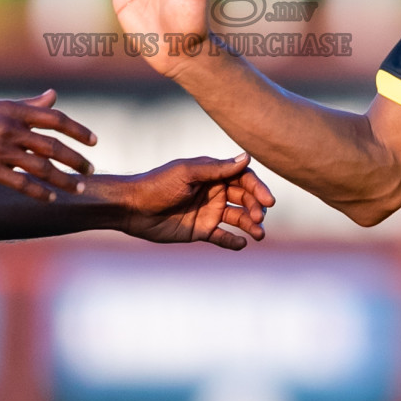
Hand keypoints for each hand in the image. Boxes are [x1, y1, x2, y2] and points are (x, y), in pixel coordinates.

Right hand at [0, 89, 96, 202]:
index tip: (94, 142)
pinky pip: (21, 183)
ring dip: (64, 179)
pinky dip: (39, 192)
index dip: (78, 130)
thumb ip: (28, 105)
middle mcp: (11, 128)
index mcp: (14, 110)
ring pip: (41, 167)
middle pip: (53, 145)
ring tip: (78, 188)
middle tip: (90, 170)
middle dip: (76, 159)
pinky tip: (51, 199)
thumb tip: (53, 95)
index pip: (55, 119)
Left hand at [108, 154, 275, 249]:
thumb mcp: (187, 173)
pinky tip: (241, 244)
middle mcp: (214, 192)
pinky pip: (223, 237)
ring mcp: (209, 212)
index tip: (268, 201)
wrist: (132, 208)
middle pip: (244, 199)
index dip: (258, 188)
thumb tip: (246, 157)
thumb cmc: (158, 185)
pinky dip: (233, 241)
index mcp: (213, 174)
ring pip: (237, 218)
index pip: (244, 179)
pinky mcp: (201, 230)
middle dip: (255, 208)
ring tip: (258, 234)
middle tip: (259, 219)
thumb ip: (217, 168)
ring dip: (250, 225)